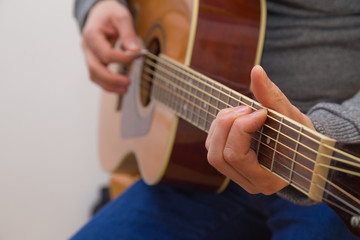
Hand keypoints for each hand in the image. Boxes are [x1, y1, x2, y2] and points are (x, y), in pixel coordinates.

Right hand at [81, 0, 140, 93]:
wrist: (100, 13)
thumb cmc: (110, 14)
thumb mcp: (121, 16)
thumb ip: (128, 33)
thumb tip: (135, 51)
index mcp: (91, 35)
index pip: (106, 53)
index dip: (122, 58)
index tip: (138, 56)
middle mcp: (87, 47)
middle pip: (94, 69)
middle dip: (111, 79)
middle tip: (127, 83)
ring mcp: (89, 56)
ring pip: (94, 76)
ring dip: (109, 86)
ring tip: (125, 89)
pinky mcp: (94, 61)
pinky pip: (97, 76)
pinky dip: (108, 84)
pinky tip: (120, 87)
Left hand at [205, 65, 313, 194]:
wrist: (303, 147)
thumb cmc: (301, 134)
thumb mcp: (291, 116)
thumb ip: (272, 96)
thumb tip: (256, 70)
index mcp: (268, 179)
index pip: (237, 156)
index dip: (241, 128)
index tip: (260, 111)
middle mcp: (250, 183)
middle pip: (218, 155)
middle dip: (227, 125)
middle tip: (246, 108)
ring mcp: (238, 176)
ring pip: (212, 152)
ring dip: (221, 125)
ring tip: (242, 111)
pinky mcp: (231, 165)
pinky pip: (212, 147)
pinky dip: (218, 128)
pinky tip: (236, 118)